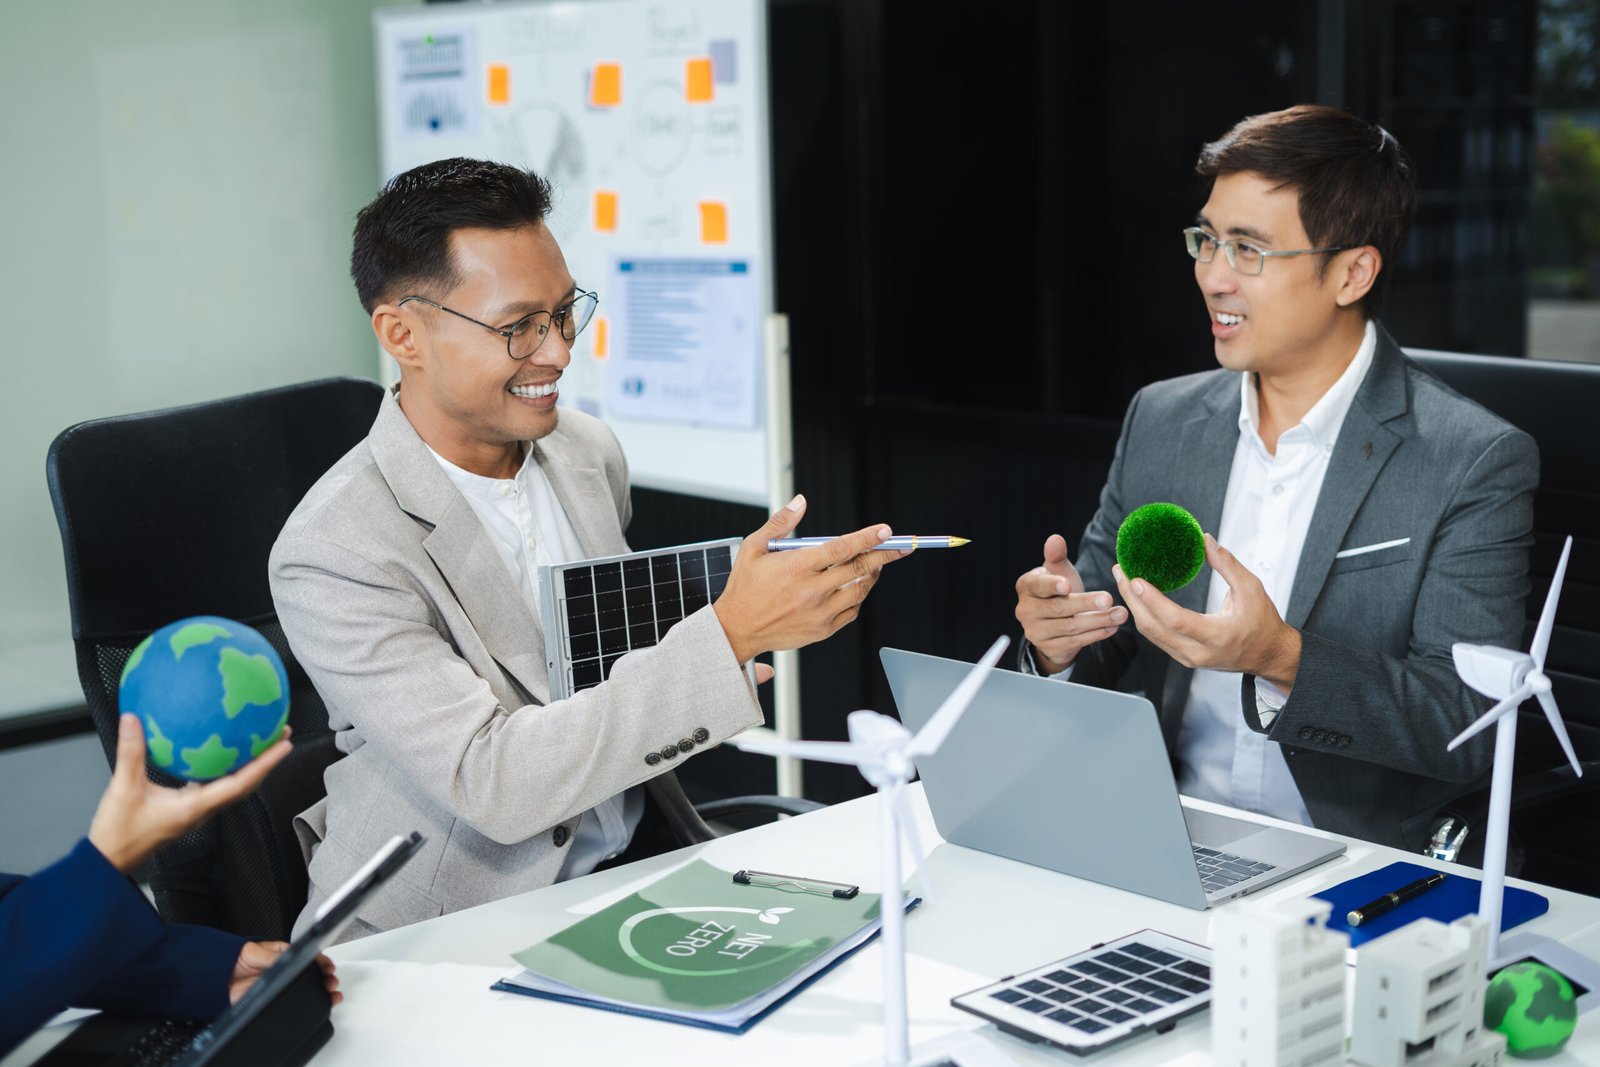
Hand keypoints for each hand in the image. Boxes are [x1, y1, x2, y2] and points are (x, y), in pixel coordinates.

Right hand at [88, 713, 292, 874]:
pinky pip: (214, 786)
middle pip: (246, 784)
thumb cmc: (118, 834)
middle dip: (266, 760)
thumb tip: (133, 720)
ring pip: (233, 786)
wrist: (109, 861)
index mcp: (195, 807)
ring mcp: (196, 811)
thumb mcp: (123, 789)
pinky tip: (218, 752)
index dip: (265, 764)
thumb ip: (130, 753)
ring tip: (258, 741)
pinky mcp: (186, 810)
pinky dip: (224, 768)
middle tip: (280, 735)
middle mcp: (202, 810)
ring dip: (250, 765)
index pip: (241, 783)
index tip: (284, 745)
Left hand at [229, 941, 341, 1005]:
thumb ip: (271, 957)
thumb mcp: (255, 952)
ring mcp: (279, 986)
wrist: (214, 977)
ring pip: (304, 990)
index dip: (320, 962)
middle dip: (325, 978)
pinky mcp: (271, 1000)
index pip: (307, 957)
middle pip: (310, 975)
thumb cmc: (234, 958)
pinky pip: (289, 1003)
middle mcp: (284, 970)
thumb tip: (289, 958)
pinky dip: (304, 1005)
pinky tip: (315, 1004)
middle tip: (331, 982)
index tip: (328, 967)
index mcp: (283, 955)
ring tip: (331, 995)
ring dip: (320, 992)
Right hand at [713, 494, 909, 663]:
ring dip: (872, 575)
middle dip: (884, 555)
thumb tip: (801, 502)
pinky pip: (852, 611)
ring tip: (875, 563)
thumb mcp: (753, 548)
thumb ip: (780, 522)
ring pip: (859, 591)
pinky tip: (856, 586)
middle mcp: (811, 591)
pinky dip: (858, 597)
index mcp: (796, 567)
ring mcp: (819, 612)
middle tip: (900, 546)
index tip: (885, 531)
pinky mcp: (822, 630)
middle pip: (858, 569)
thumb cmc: (744, 588)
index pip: (841, 548)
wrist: (736, 630)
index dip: (867, 538)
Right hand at [1013, 534, 1125, 673]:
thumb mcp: (1057, 571)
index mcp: (1026, 587)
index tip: (1068, 585)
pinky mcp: (1049, 648)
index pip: (1038, 586)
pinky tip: (1112, 627)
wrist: (1053, 623)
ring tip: (1120, 614)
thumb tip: (1055, 539)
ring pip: (1070, 627)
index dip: (1052, 585)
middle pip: (1058, 608)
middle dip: (1085, 603)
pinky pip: (1075, 642)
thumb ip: (1056, 556)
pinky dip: (1096, 635)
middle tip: (1108, 598)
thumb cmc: (1057, 591)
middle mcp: (1025, 611)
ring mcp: (1035, 633)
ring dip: (1098, 621)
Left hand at [1112, 533, 1301, 687]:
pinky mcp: (1183, 657)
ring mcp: (1188, 658)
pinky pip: (1156, 637)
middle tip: (1121, 570)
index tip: (1135, 578)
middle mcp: (1198, 652)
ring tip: (1123, 579)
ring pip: (1150, 634)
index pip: (1176, 620)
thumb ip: (1228, 565)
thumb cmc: (1262, 623)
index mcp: (1218, 636)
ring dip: (1133, 606)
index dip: (1152, 600)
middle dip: (1131, 598)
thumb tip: (1205, 540)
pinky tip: (1137, 597)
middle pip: (1153, 628)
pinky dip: (1144, 615)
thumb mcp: (1252, 589)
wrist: (1268, 655)